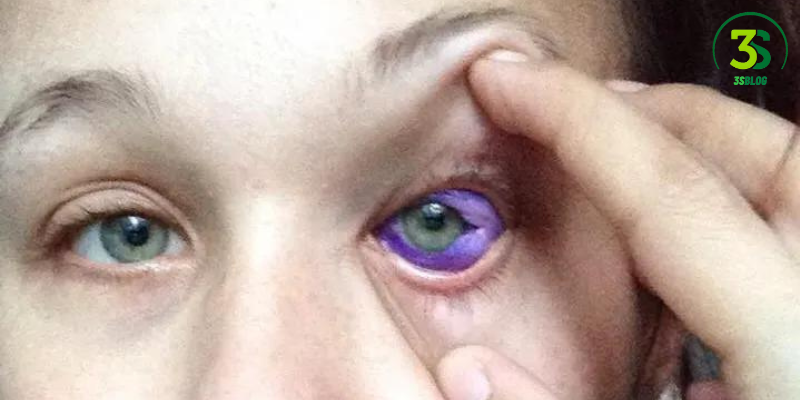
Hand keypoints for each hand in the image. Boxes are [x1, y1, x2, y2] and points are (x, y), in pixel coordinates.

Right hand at [434, 57, 799, 399]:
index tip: (504, 80)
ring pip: (791, 172)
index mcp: (797, 345)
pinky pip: (797, 226)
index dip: (574, 119)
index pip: (671, 193)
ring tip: (618, 152)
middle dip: (650, 110)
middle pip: (764, 152)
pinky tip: (682, 237)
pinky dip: (735, 199)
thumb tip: (469, 370)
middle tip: (565, 108)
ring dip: (698, 146)